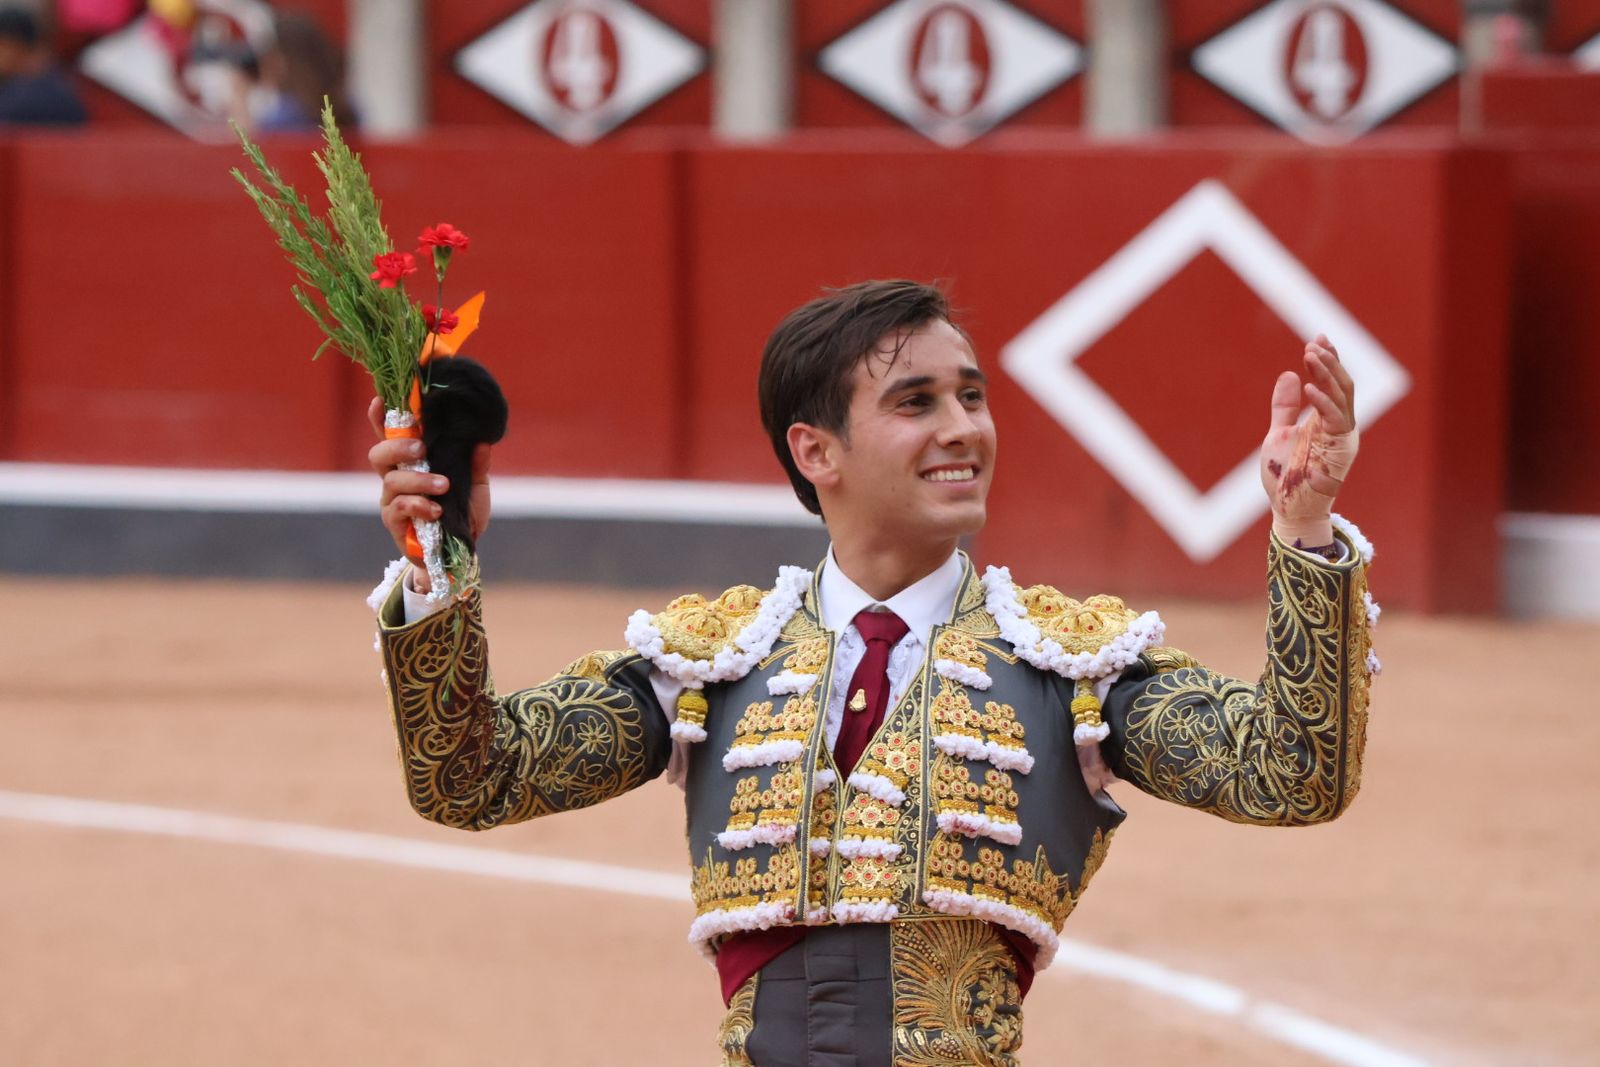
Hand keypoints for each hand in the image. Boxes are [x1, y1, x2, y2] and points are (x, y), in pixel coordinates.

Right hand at [367, 398, 492, 593]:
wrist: (458, 552)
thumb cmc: (461, 512)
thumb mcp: (475, 486)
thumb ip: (476, 465)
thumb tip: (483, 442)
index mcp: (412, 462)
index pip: (391, 435)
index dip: (382, 417)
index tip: (382, 399)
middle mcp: (396, 477)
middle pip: (379, 453)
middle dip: (397, 446)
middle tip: (421, 447)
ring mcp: (391, 499)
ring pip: (391, 480)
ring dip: (418, 480)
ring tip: (444, 485)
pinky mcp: (394, 522)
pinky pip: (398, 508)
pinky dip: (419, 505)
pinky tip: (437, 510)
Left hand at [1259, 335, 1358, 546]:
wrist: (1288, 509)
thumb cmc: (1284, 475)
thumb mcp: (1280, 432)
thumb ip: (1285, 406)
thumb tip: (1289, 374)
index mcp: (1327, 420)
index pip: (1332, 383)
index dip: (1327, 360)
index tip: (1317, 338)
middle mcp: (1339, 425)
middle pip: (1342, 384)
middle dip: (1330, 361)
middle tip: (1315, 342)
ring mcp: (1342, 436)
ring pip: (1342, 396)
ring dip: (1327, 374)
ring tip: (1311, 355)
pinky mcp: (1339, 449)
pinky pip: (1335, 419)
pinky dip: (1322, 402)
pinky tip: (1308, 387)